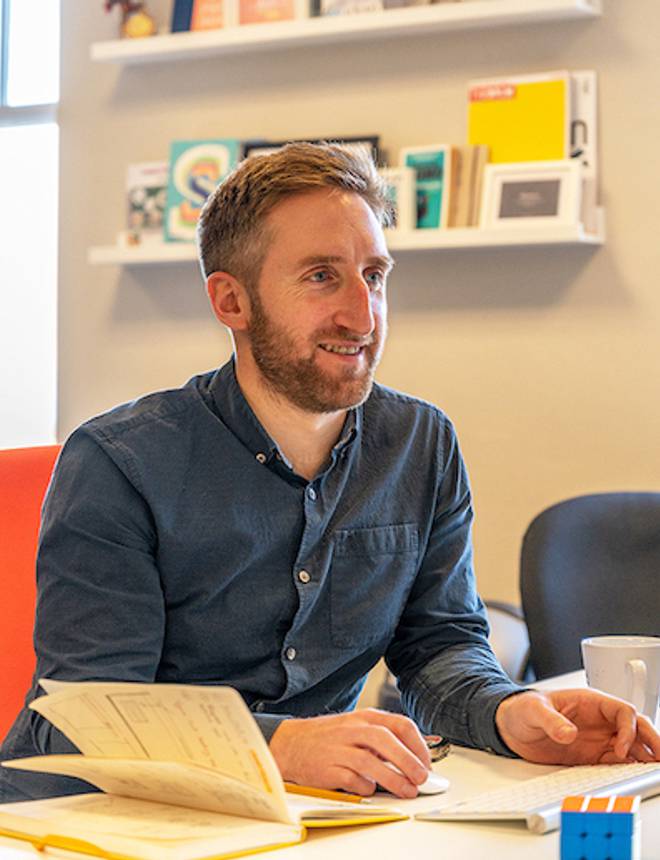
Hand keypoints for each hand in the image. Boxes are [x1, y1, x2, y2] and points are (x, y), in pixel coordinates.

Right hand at [269, 708, 430, 797]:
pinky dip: (365, 786)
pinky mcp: (326, 768)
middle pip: (386, 740)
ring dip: (393, 778)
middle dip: (409, 760)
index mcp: (364, 717)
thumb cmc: (328, 738)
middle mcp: (352, 729)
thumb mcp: (356, 727)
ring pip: (370, 761)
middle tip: (422, 778)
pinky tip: (371, 790)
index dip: (418, 745)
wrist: (290, 743)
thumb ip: (382, 739)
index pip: (399, 724)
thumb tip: (414, 758)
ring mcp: (338, 748)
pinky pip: (351, 779)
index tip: (426, 762)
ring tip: (407, 790)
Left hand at [495, 688, 659, 764]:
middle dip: (652, 740)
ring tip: (656, 769)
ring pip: (632, 746)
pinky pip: (618, 762)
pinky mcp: (592, 756)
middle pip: (635, 727)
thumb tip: (567, 732)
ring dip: (645, 756)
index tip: (619, 747)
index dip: (628, 729)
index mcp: (590, 702)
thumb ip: (551, 720)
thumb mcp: (533, 710)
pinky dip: (630, 768)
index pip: (622, 711)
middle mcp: (599, 720)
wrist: (510, 726)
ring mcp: (598, 738)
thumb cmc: (522, 708)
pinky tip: (637, 775)